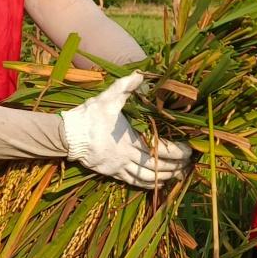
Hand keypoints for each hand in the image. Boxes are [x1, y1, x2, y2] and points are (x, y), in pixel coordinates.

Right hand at [59, 73, 193, 187]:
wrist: (67, 135)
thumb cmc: (89, 117)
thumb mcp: (108, 98)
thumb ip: (125, 86)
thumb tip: (141, 73)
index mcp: (130, 142)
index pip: (161, 151)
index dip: (178, 153)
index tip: (190, 151)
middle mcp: (127, 158)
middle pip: (157, 168)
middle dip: (176, 167)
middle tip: (189, 164)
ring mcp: (119, 167)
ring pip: (147, 178)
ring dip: (164, 178)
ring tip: (178, 175)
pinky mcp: (112, 172)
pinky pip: (133, 182)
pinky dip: (148, 184)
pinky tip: (156, 183)